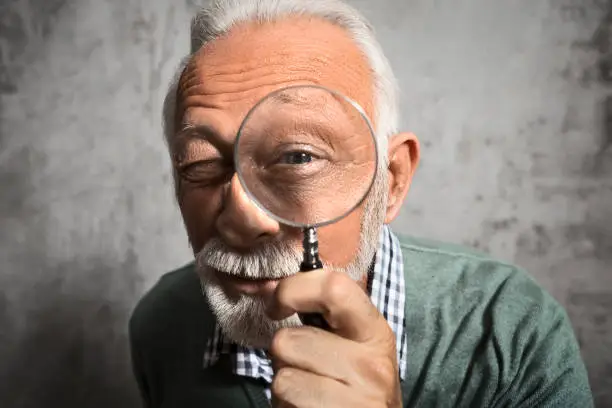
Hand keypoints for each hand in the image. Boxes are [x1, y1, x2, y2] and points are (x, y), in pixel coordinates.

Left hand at [266, 268, 401, 407]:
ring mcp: (360, 400)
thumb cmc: (356, 384)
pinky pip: (285, 404)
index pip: (333, 287)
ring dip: (285, 386)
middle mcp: (372, 364)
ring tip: (308, 392)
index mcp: (375, 332)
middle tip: (305, 367)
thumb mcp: (352, 344)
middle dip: (284, 356)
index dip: (292, 290)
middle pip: (289, 340)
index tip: (277, 307)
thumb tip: (263, 284)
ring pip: (281, 378)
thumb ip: (319, 312)